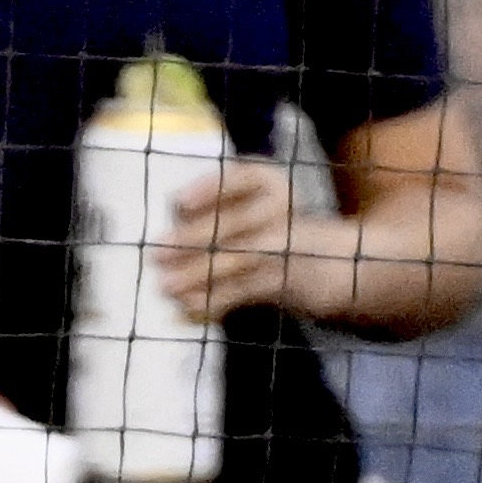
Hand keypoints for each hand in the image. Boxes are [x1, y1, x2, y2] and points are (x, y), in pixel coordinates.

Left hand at [154, 161, 353, 325]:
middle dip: (194, 238)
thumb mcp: (243, 205)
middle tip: (157, 252)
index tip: (178, 202)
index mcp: (270, 182)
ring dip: (199, 273)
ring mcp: (289, 244)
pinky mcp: (284, 279)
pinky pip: (246, 289)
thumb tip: (169, 223)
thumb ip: (210, 209)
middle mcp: (283, 208)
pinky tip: (187, 304)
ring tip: (165, 285)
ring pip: (241, 258)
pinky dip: (215, 298)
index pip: (242, 178)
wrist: (325, 261)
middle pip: (238, 221)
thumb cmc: (260, 227)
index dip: (210, 189)